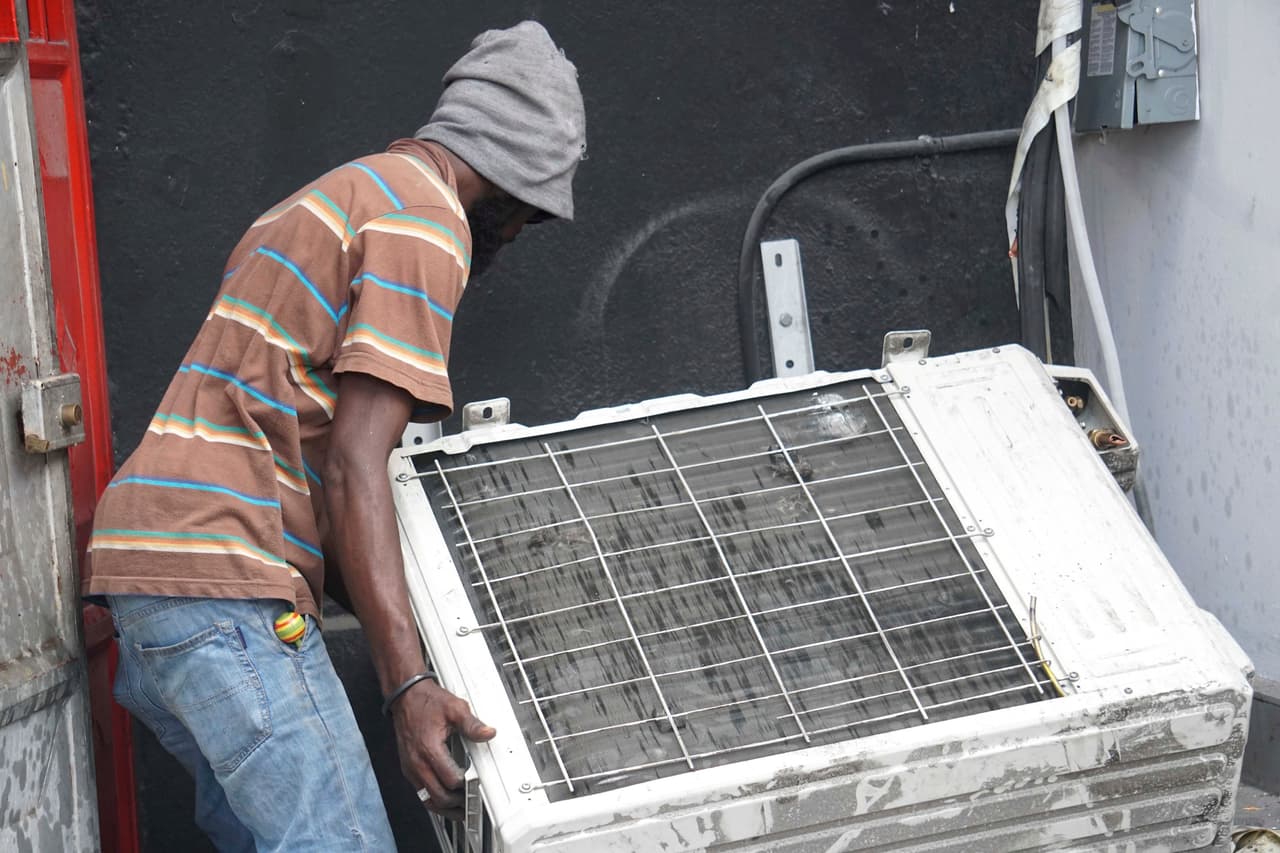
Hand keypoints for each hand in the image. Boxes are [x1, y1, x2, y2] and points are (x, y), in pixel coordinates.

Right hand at [392, 680, 495, 818]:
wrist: (406, 697)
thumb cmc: (427, 702)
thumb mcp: (454, 708)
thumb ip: (472, 724)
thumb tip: (488, 733)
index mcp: (429, 749)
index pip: (449, 779)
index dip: (465, 786)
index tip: (476, 785)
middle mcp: (417, 762)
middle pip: (438, 796)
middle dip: (456, 803)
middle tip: (471, 802)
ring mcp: (410, 767)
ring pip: (427, 799)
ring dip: (444, 807)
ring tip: (461, 810)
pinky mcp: (408, 768)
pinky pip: (420, 792)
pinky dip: (433, 800)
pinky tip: (444, 800)